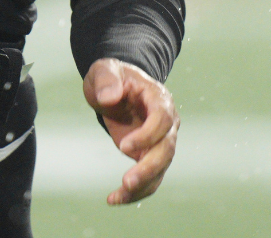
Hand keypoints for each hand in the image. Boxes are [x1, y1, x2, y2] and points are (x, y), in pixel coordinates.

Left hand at [83, 57, 179, 204]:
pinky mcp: (149, 155)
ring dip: (143, 184)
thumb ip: (106, 80)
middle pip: (167, 148)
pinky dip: (135, 192)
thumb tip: (110, 97)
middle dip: (149, 167)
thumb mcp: (104, 71)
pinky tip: (114, 199)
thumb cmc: (111, 78)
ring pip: (160, 167)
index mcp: (158, 98)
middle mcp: (166, 121)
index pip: (163, 119)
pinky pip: (149, 178)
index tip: (123, 146)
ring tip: (118, 196)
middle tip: (127, 181)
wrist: (115, 88)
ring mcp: (160, 140)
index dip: (148, 134)